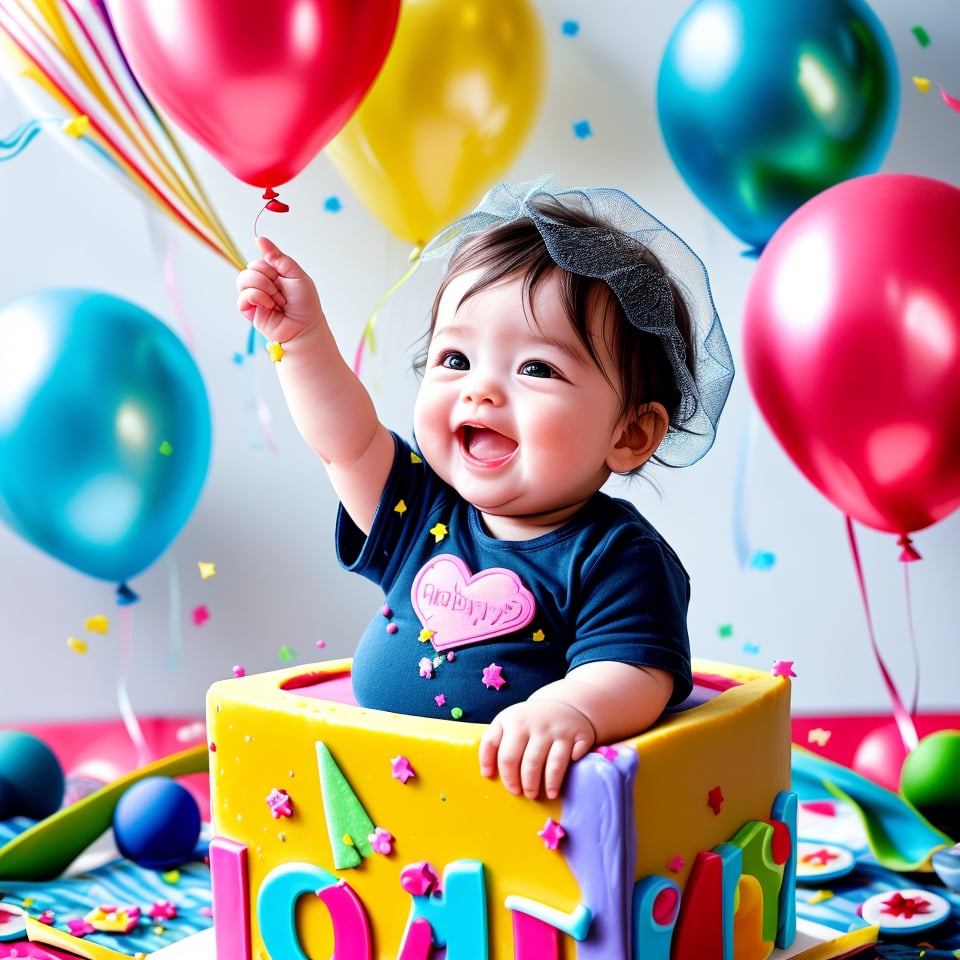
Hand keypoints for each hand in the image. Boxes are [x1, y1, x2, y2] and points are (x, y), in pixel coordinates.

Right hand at [236, 236, 324, 344]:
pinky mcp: (249, 310)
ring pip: (243, 279)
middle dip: (267, 278)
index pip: (259, 261)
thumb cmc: (305, 305)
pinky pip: (243, 296)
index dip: (270, 268)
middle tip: (281, 293)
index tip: (283, 279)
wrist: (304, 327)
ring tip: (276, 300)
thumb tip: (260, 239)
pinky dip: (257, 297)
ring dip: (262, 287)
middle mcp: (262, 285)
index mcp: (274, 275)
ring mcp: (255, 297)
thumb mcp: (295, 274)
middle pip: (250, 268)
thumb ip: (277, 257)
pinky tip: (269, 306)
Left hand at [479, 699, 595, 799]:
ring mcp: (558, 729)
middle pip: (529, 763)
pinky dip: (572, 769)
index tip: (512, 789)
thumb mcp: (505, 723)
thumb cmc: (527, 721)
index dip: (507, 777)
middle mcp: (536, 724)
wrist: (561, 704)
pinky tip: (568, 777)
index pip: (506, 756)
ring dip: (550, 783)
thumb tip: (486, 774)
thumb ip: (490, 744)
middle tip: (528, 794)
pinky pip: (574, 757)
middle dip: (528, 783)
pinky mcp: (579, 735)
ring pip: (553, 764)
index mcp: (514, 722)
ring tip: (549, 794)